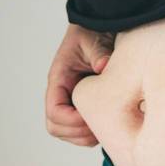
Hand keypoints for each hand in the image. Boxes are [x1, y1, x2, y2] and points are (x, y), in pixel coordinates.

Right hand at [45, 24, 113, 145]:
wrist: (98, 29)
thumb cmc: (92, 34)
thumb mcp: (93, 39)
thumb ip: (98, 52)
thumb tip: (103, 66)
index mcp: (59, 79)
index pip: (54, 112)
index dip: (73, 120)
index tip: (94, 114)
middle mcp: (61, 94)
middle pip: (56, 128)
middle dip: (79, 132)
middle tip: (103, 125)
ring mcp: (70, 102)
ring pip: (68, 133)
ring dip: (86, 136)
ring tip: (107, 125)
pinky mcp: (82, 107)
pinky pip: (81, 131)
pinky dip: (94, 134)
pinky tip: (109, 122)